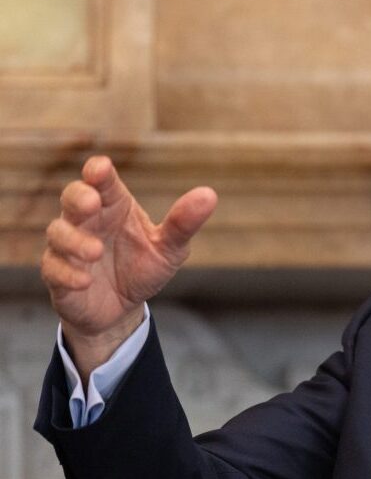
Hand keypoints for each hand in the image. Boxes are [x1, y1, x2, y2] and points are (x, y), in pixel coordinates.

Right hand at [40, 156, 216, 376]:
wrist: (122, 310)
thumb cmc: (143, 268)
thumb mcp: (170, 249)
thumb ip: (183, 224)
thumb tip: (209, 195)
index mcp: (115, 206)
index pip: (103, 181)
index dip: (99, 172)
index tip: (100, 168)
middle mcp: (89, 221)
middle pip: (72, 197)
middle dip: (78, 197)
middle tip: (92, 204)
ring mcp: (69, 246)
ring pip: (58, 232)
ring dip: (75, 240)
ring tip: (96, 251)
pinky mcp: (58, 274)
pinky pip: (53, 268)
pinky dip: (68, 273)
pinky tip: (85, 281)